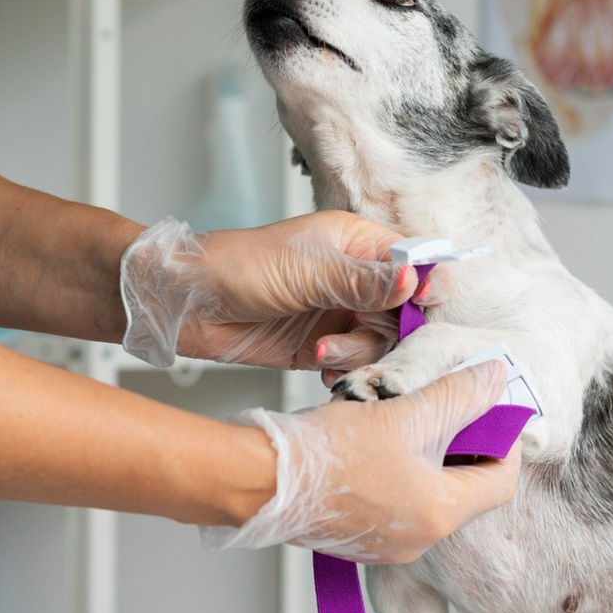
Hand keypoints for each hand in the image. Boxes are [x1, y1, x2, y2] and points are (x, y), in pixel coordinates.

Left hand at [119, 212, 443, 368]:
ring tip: (324, 352)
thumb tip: (414, 277)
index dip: (427, 284)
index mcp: (357, 242)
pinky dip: (345, 370)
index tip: (424, 306)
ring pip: (383, 341)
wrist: (185, 304)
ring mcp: (340, 313)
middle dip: (393, 330)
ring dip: (360, 353)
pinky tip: (322, 368)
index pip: (414, 260)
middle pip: (406, 309)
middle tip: (366, 340)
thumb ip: (362, 281)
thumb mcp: (304, 272)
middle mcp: (355, 278)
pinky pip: (355, 362)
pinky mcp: (322, 345)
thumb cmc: (235, 268)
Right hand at [200, 362, 520, 562]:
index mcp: (439, 514)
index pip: (502, 481)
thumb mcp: (404, 412)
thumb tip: (495, 377)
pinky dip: (404, 474)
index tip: (492, 410)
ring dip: (433, 457)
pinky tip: (382, 443)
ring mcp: (389, 545)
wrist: (259, 480)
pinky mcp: (362, 539)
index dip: (505, 441)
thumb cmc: (327, 452)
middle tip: (452, 407)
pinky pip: (400, 506)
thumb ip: (458, 394)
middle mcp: (420, 540)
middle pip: (468, 490)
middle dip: (466, 445)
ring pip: (432, 495)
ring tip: (412, 419)